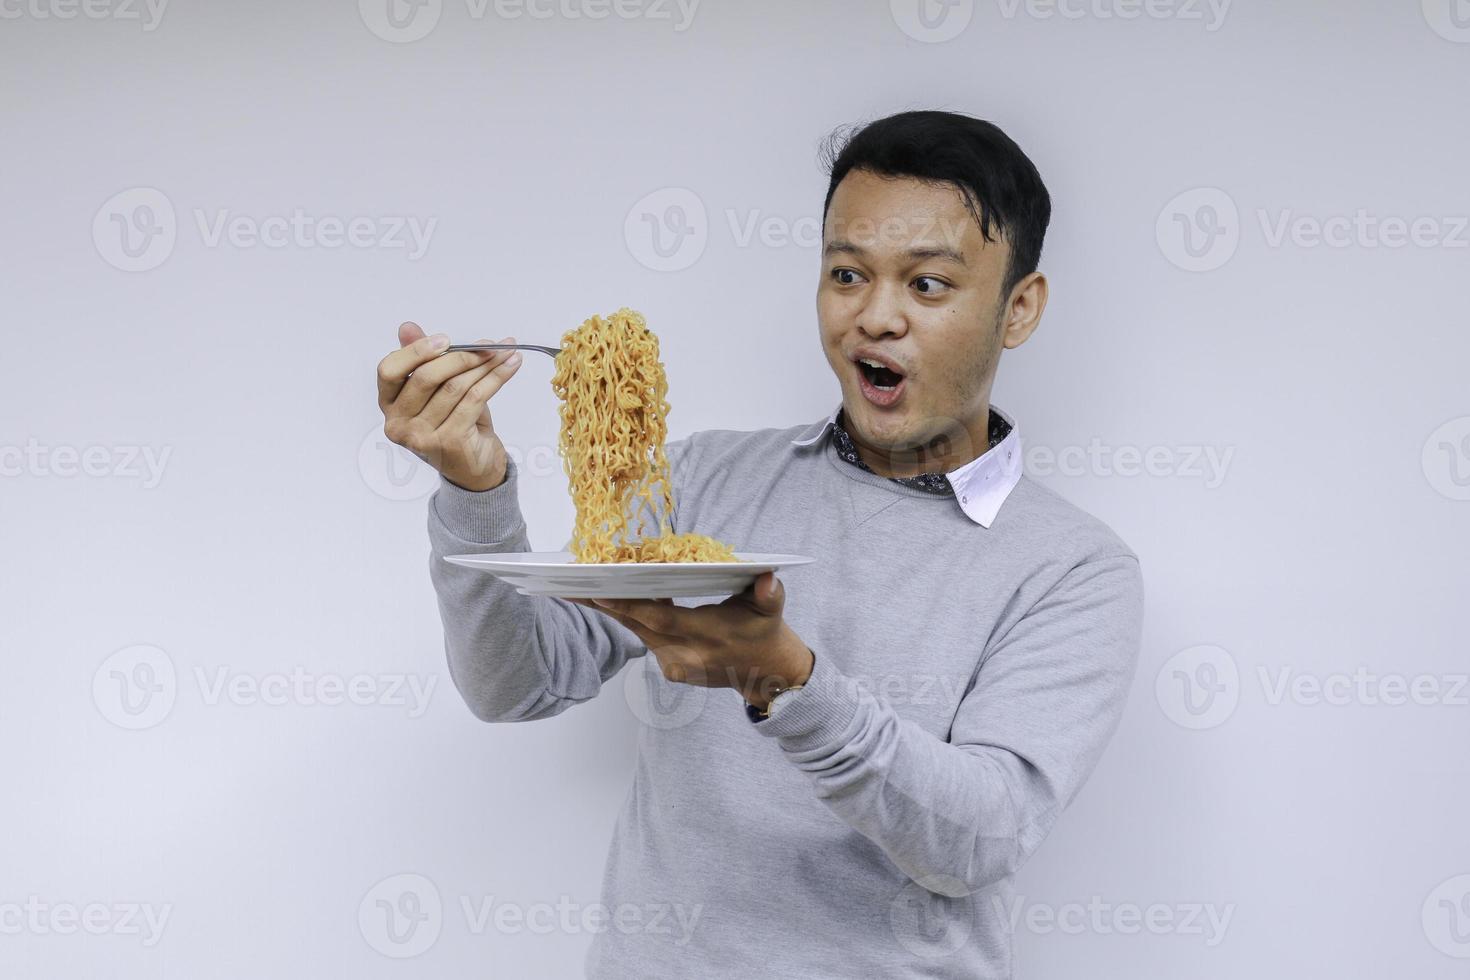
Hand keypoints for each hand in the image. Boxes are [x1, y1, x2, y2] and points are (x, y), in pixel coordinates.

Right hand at [377, 323, 525, 491]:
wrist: (475, 469)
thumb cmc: (454, 424)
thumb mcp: (437, 391)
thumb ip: (422, 360)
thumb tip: (407, 327)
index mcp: (388, 406)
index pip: (389, 371)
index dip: (415, 351)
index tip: (445, 338)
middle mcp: (399, 424)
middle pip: (426, 377)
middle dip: (461, 356)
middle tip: (488, 346)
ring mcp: (422, 436)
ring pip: (455, 387)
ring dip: (485, 365)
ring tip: (505, 352)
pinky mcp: (450, 442)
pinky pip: (475, 399)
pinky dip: (496, 378)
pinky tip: (511, 366)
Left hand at [570, 572, 813, 708]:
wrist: (765, 675)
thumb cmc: (765, 632)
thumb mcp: (772, 610)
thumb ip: (770, 594)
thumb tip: (770, 578)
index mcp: (709, 635)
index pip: (662, 620)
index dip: (630, 606)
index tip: (600, 591)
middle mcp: (687, 655)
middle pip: (637, 626)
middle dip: (603, 604)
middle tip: (571, 584)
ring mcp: (676, 666)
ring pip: (637, 632)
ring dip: (610, 610)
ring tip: (578, 586)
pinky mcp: (671, 670)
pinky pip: (645, 638)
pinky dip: (629, 618)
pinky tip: (608, 598)